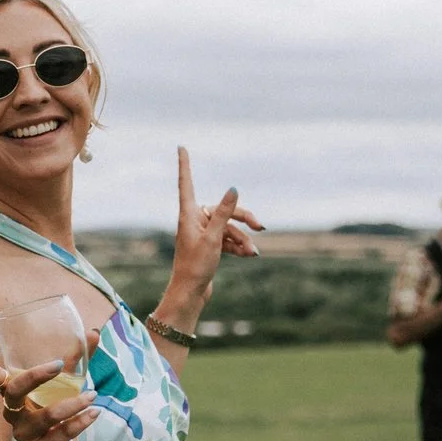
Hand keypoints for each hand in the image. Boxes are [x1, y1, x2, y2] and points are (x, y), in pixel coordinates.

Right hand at [0, 345, 100, 440]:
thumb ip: (75, 361)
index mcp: (12, 395)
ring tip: (93, 394)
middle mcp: (13, 414)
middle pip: (14, 392)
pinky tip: (94, 413)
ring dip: (72, 404)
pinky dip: (81, 422)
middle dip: (34, 376)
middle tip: (58, 364)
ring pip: (46, 415)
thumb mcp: (60, 388)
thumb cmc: (52, 418)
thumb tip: (95, 331)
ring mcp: (25, 434)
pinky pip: (62, 435)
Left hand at [167, 148, 260, 304]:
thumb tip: (233, 189)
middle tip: (261, 227)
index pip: (187, 183)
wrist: (191, 292)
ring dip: (242, 238)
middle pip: (223, 210)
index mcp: (188, 214)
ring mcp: (202, 233)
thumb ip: (224, 213)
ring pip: (229, 227)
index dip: (185, 165)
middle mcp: (194, 220)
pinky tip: (249, 255)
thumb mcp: (214, 238)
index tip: (181, 147)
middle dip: (243, 218)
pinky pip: (228, 239)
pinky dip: (239, 246)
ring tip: (252, 252)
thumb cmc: (196, 265)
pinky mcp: (209, 245)